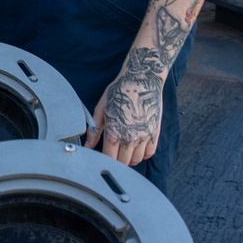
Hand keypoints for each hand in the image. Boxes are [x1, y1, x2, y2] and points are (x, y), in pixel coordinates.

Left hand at [85, 47, 165, 165]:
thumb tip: (87, 146)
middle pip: (123, 162)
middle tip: (113, 152)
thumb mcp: (101, 109)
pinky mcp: (155, 133)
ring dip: (129, 158)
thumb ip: (94, 131)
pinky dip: (143, 153)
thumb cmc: (119, 92)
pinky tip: (136, 146)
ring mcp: (144, 136)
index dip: (105, 160)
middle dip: (117, 160)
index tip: (103, 156)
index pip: (109, 159)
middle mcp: (130, 137)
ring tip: (124, 149)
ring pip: (136, 160)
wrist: (142, 80)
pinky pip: (149, 153)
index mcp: (114, 132)